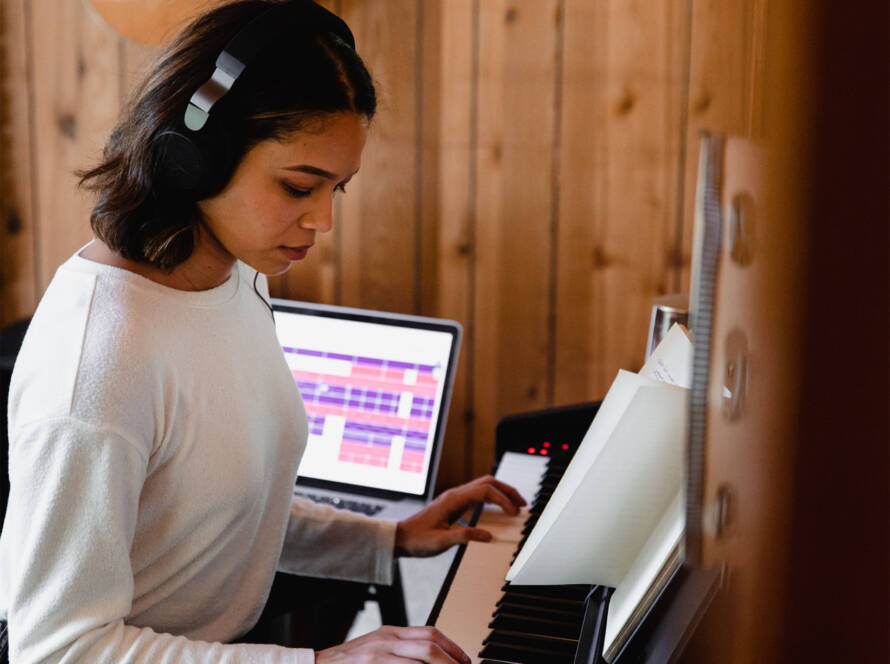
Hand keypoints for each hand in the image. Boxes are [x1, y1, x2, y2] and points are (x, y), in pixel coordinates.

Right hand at [315, 625, 470, 662]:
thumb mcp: (376, 650)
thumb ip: (400, 652)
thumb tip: (429, 658)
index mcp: (390, 632)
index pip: (430, 632)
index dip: (452, 647)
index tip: (465, 661)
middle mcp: (386, 639)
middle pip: (430, 644)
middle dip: (452, 660)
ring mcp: (378, 653)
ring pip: (421, 657)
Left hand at [395, 475, 526, 557]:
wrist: (400, 538)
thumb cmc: (417, 540)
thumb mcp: (441, 542)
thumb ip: (465, 537)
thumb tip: (488, 535)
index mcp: (453, 500)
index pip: (485, 491)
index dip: (503, 500)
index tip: (514, 512)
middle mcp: (454, 494)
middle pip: (487, 482)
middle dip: (507, 490)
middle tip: (522, 503)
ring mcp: (454, 498)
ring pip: (483, 486)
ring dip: (500, 493)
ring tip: (514, 505)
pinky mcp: (453, 504)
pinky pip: (477, 495)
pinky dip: (491, 498)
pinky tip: (496, 509)